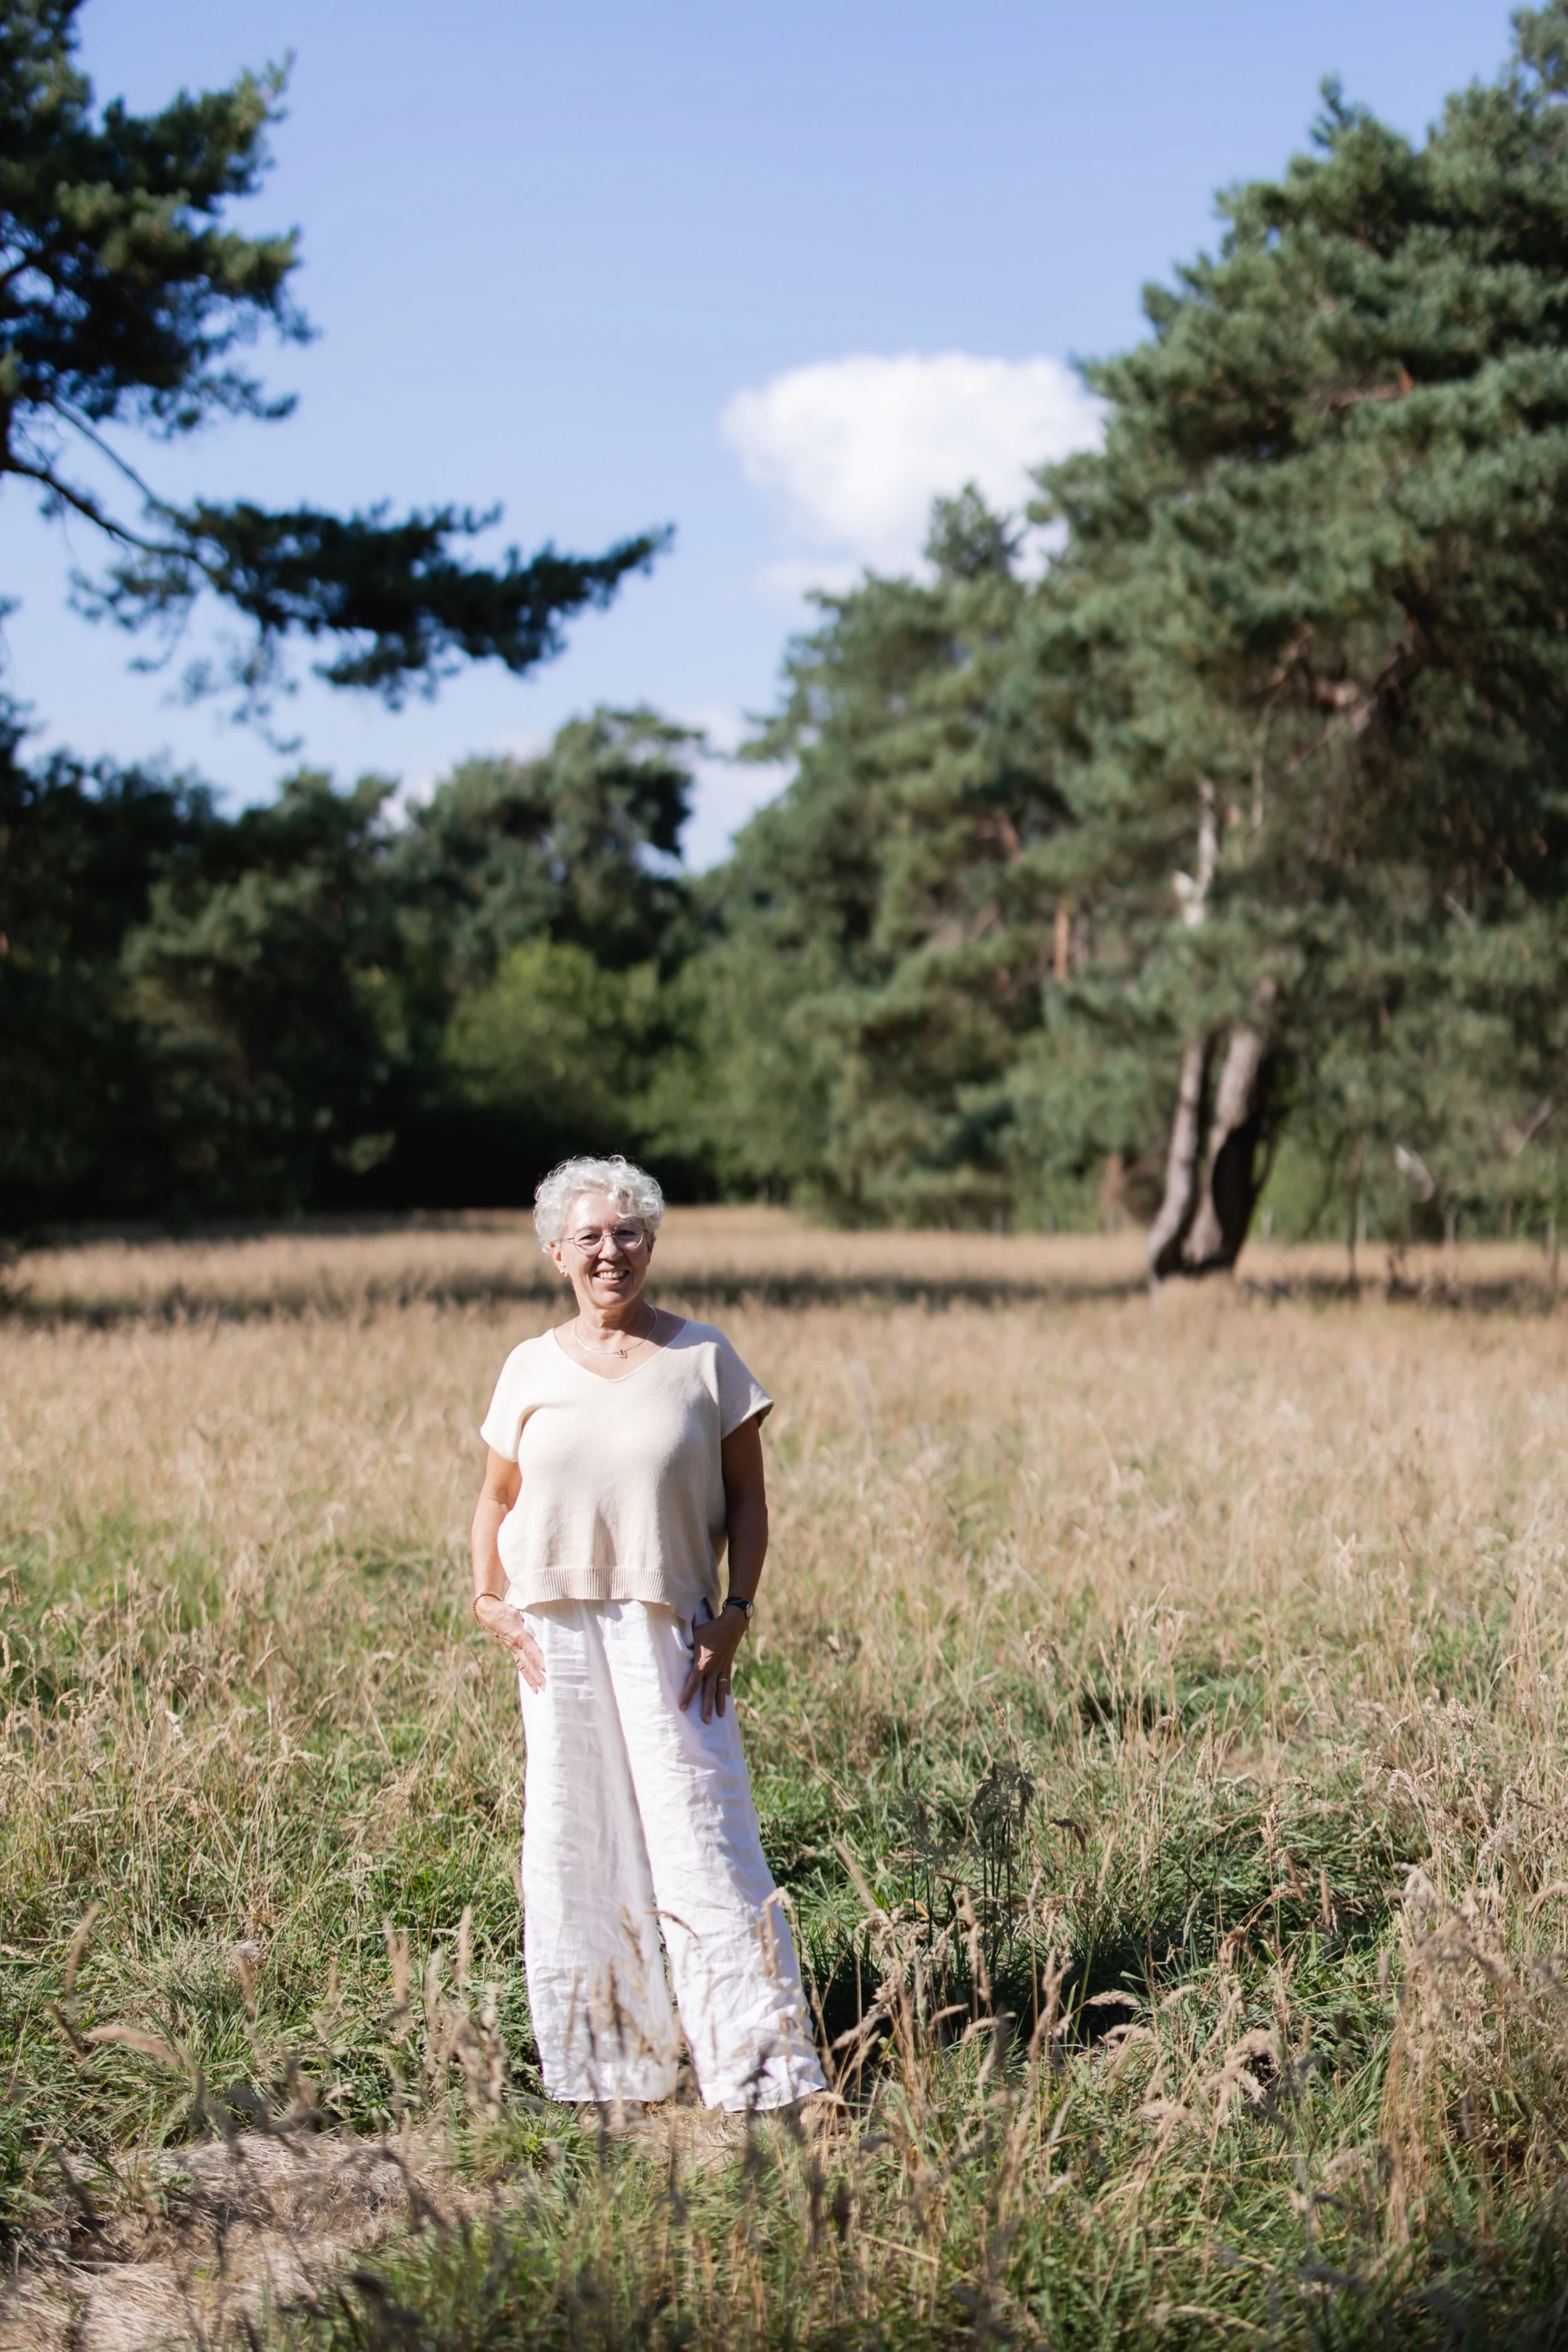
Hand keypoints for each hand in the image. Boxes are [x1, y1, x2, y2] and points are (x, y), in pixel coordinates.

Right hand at [474, 1594, 544, 1691]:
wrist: (487, 1614)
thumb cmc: (506, 1610)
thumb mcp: (518, 1610)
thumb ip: (531, 1616)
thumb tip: (546, 1615)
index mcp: (518, 1634)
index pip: (530, 1648)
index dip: (538, 1658)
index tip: (547, 1668)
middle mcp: (515, 1645)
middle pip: (527, 1663)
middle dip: (536, 1676)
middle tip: (546, 1687)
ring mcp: (513, 1649)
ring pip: (523, 1667)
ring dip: (532, 1680)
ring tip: (539, 1692)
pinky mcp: (512, 1651)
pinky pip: (520, 1665)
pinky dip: (527, 1676)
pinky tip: (533, 1685)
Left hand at [679, 1605, 746, 1721]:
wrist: (732, 1625)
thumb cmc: (710, 1628)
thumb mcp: (694, 1635)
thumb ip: (684, 1643)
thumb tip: (672, 1646)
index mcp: (702, 1663)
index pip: (693, 1683)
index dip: (687, 1696)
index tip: (682, 1708)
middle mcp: (713, 1669)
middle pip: (709, 1692)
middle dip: (706, 1707)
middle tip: (705, 1722)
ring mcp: (722, 1668)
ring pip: (720, 1689)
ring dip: (720, 1703)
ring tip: (720, 1716)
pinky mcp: (728, 1664)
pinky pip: (726, 1679)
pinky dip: (726, 1688)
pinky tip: (727, 1697)